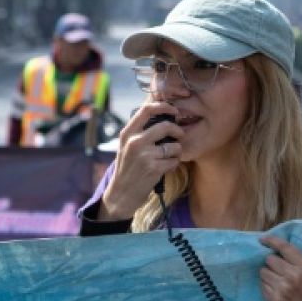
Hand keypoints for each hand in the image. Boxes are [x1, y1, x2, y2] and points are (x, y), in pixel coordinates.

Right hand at [99, 101, 184, 219]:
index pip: (146, 110)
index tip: (174, 110)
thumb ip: (139, 132)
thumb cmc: (127, 168)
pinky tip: (166, 167)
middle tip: (180, 136)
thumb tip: (163, 117)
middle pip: (166, 126)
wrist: (121, 194)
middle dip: (178, 130)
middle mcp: (135, 142)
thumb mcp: (126, 146)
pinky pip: (174, 160)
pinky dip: (174, 164)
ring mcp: (144, 155)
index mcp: (127, 133)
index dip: (164, 106)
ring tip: (170, 156)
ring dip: (177, 151)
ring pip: (174, 145)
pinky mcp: (154, 168)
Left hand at [259, 235, 301, 300]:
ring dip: (267, 274)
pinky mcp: (274, 300)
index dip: (271, 241)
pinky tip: (275, 290)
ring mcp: (282, 288)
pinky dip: (266, 286)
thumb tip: (275, 248)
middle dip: (271, 263)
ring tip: (275, 280)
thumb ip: (296, 260)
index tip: (263, 239)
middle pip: (270, 259)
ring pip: (263, 272)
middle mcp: (293, 276)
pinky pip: (262, 285)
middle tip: (276, 269)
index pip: (285, 247)